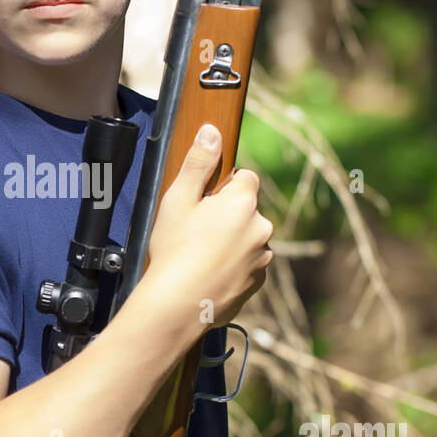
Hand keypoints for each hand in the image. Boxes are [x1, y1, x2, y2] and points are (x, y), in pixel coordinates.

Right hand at [146, 123, 272, 342]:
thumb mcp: (179, 199)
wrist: (177, 306)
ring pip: (247, 238)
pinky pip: (247, 265)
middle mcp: (262, 228)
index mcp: (244, 202)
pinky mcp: (257, 283)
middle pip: (246, 210)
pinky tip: (208, 274)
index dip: (221, 188)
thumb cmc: (174, 250)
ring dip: (231, 242)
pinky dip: (232, 266)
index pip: (245, 177)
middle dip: (226, 216)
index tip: (202, 203)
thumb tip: (213, 130)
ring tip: (199, 256)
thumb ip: (198, 162)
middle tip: (195, 231)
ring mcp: (262, 258)